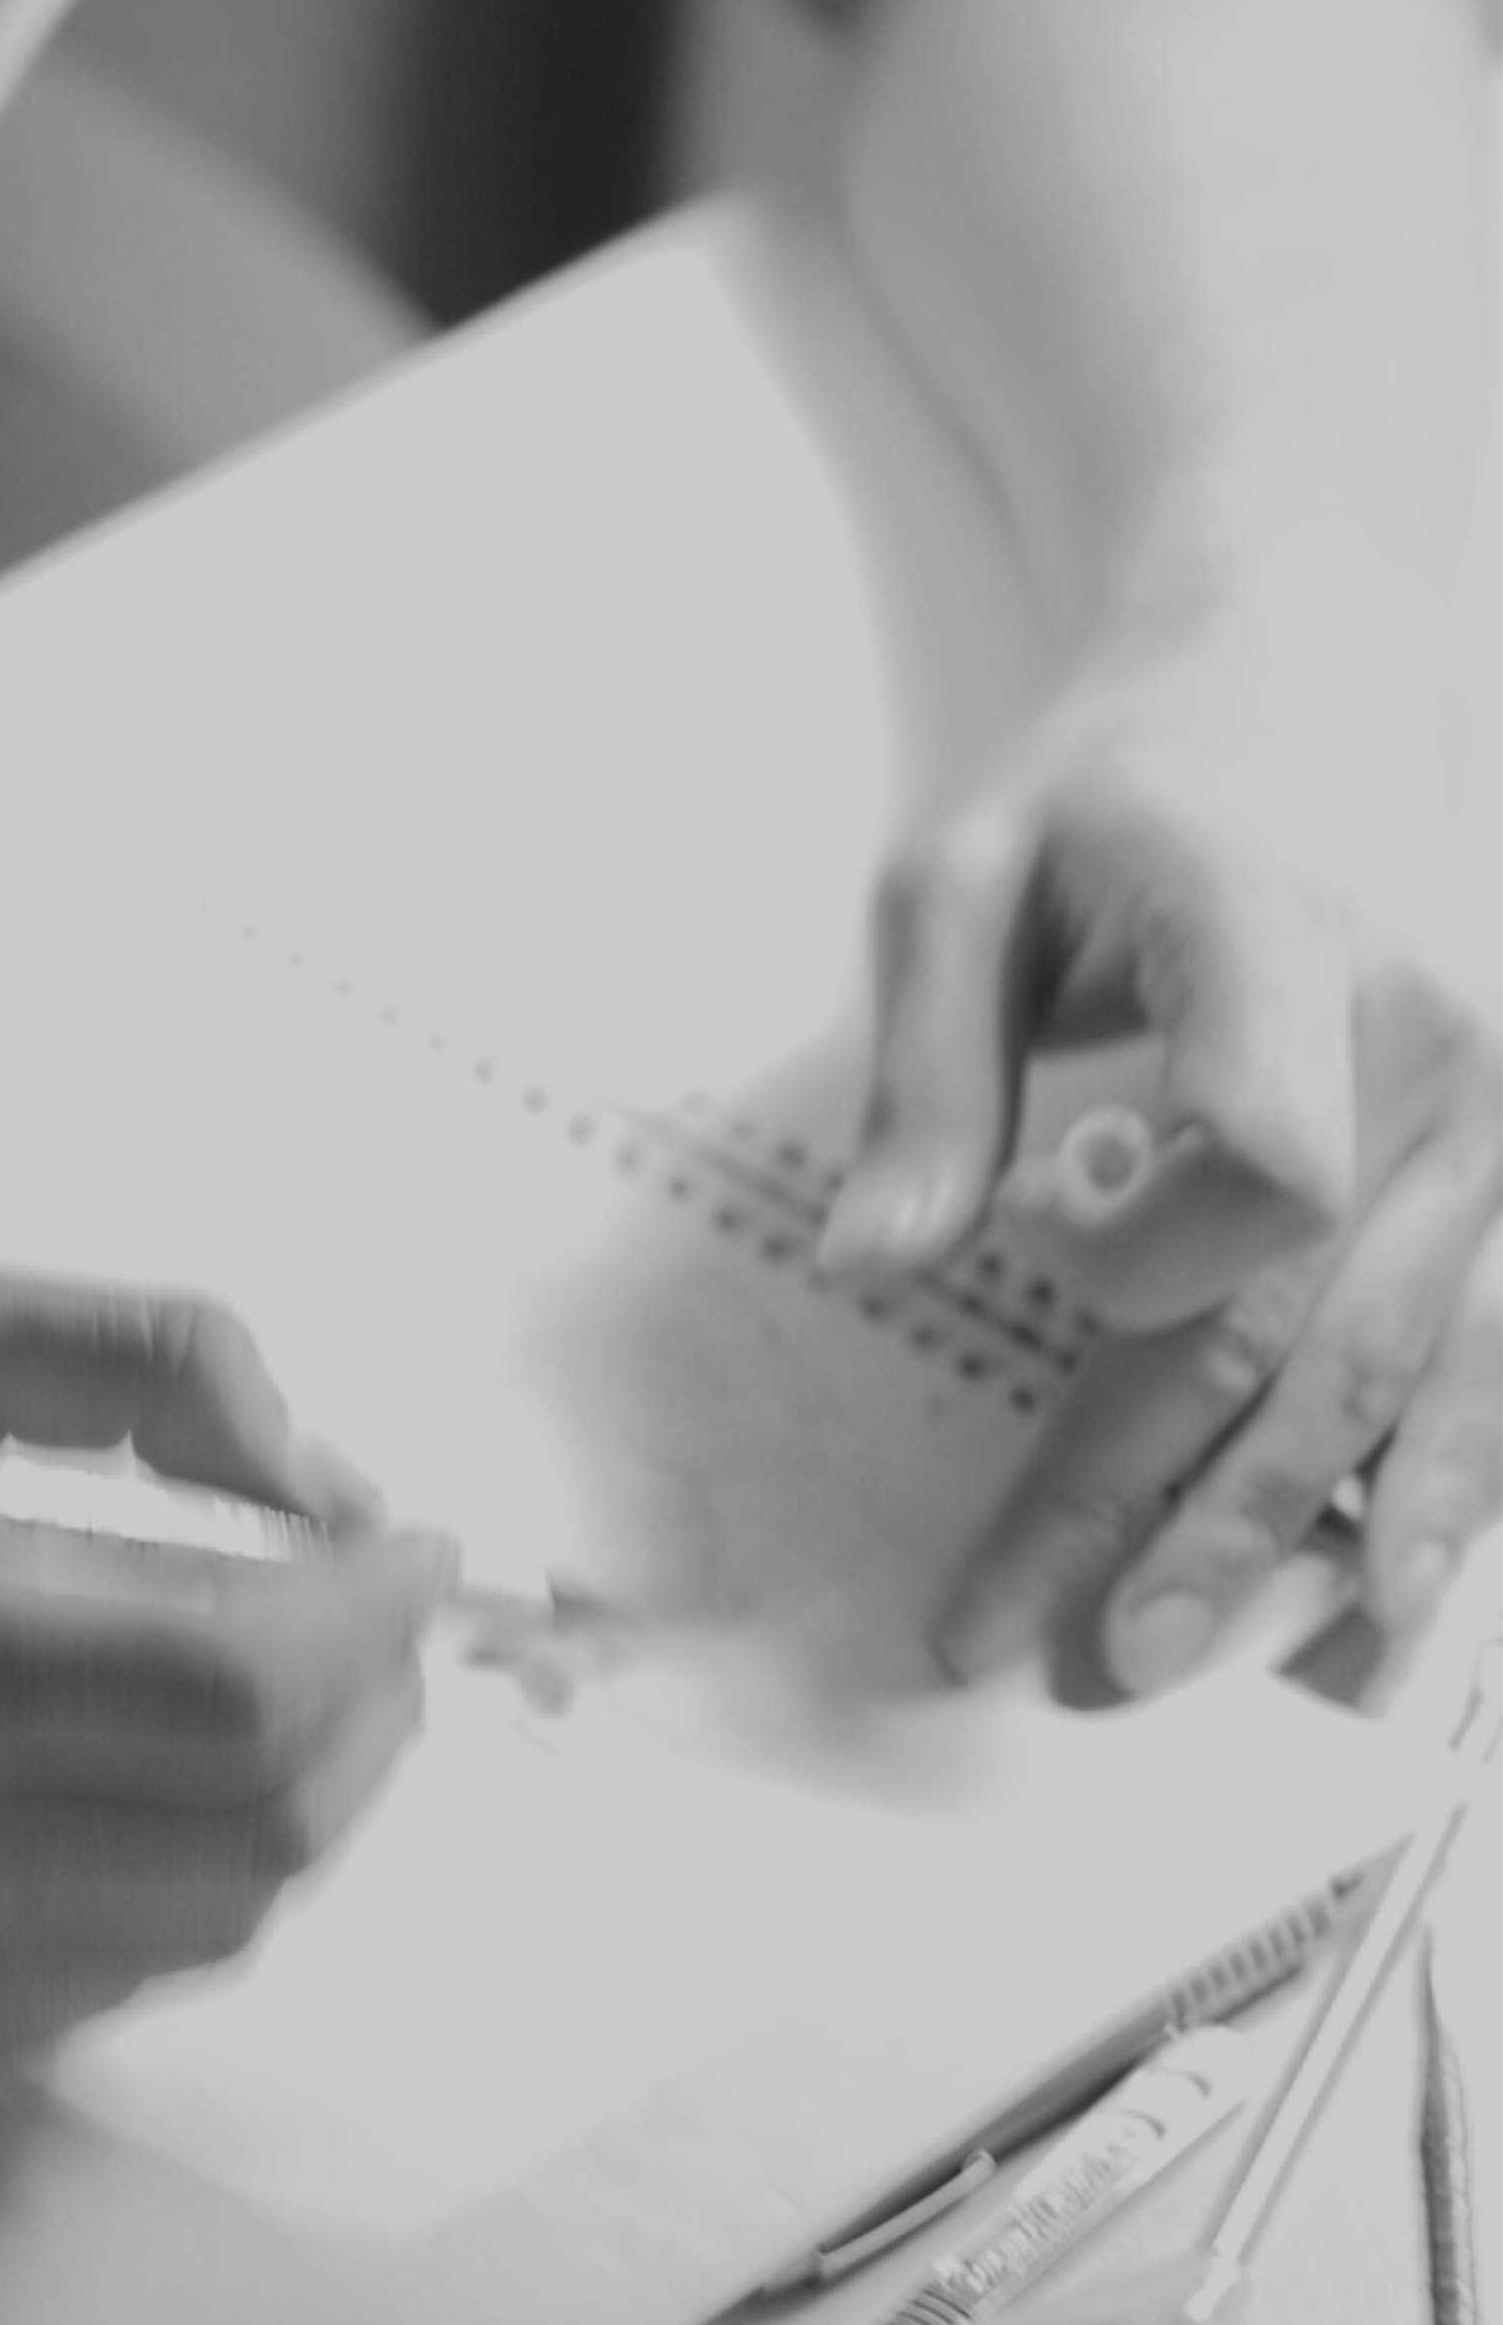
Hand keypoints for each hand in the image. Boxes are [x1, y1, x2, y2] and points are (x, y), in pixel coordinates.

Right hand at [0, 1260, 450, 2079]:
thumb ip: (141, 1363)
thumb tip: (336, 1497)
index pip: (242, 1686)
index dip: (376, 1624)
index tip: (417, 1554)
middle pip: (257, 1833)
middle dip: (372, 1720)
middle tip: (372, 1627)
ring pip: (202, 1931)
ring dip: (287, 1808)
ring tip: (259, 1695)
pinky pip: (95, 1994)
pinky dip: (163, 1886)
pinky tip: (113, 1787)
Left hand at [820, 605, 1500, 1694]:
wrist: (1320, 651)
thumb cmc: (1123, 768)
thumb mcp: (966, 871)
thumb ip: (929, 1070)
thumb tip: (881, 1263)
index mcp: (1284, 944)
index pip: (1265, 1167)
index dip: (1169, 1280)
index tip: (1064, 1298)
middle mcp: (1440, 1036)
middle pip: (1323, 1319)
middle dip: (1205, 1509)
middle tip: (1098, 1657)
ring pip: (1434, 1361)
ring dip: (1335, 1532)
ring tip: (1251, 1673)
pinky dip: (1459, 1474)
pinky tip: (1407, 1592)